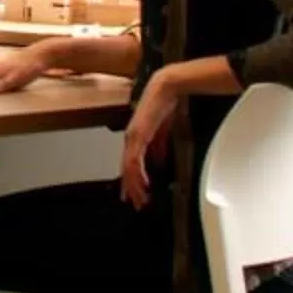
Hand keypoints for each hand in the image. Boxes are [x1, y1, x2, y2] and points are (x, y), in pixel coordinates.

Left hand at [119, 71, 177, 208]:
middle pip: (126, 169)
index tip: (136, 193)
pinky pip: (135, 159)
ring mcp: (132, 137)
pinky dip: (138, 173)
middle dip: (131, 188)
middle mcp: (130, 139)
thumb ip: (158, 146)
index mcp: (135, 138)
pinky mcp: (138, 135)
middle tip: (135, 204)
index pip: (130, 164)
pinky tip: (143, 183)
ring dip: (135, 185)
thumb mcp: (162, 132)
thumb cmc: (164, 106)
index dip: (132, 180)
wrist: (165, 89)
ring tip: (140, 199)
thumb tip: (158, 161)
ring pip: (129, 168)